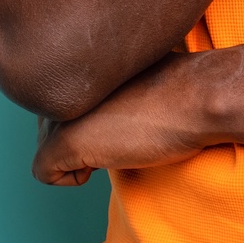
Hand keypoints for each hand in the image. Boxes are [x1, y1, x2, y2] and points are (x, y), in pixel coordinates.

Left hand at [31, 53, 210, 185]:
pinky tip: (104, 163)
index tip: (120, 115)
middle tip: (120, 131)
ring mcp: (61, 113)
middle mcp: (63, 84)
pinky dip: (71, 178)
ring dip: (78, 155)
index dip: (89, 115)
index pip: (62, 98)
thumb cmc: (183, 90)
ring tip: (117, 142)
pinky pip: (43, 173)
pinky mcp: (64, 142)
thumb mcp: (138, 76)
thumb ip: (110, 83)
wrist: (200, 98)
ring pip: (46, 146)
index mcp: (78, 65)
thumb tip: (107, 105)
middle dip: (79, 136)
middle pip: (48, 123)